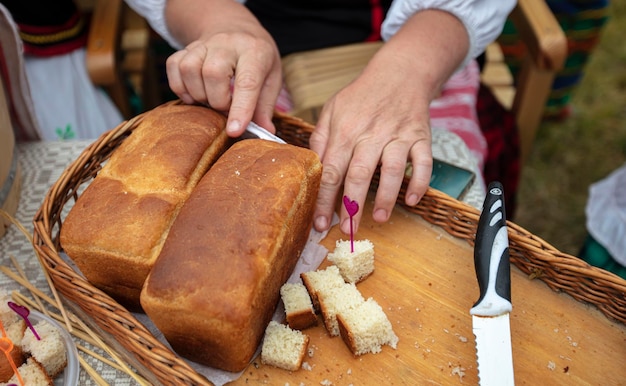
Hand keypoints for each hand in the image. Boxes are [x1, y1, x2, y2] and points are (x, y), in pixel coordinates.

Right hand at [165, 17, 281, 134]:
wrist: (236, 28)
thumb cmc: (256, 59)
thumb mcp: (271, 79)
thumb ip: (265, 107)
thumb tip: (264, 131)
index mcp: (255, 51)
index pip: (247, 82)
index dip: (240, 109)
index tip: (234, 130)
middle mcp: (228, 43)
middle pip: (213, 74)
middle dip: (217, 101)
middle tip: (226, 107)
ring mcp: (204, 43)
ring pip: (189, 70)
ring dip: (198, 94)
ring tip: (211, 99)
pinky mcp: (187, 46)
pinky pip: (174, 66)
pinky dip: (180, 86)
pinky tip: (194, 92)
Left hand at [308, 9, 467, 233]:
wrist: (400, 73)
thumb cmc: (362, 95)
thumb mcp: (332, 109)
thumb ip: (320, 139)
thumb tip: (311, 166)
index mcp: (345, 131)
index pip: (330, 170)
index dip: (324, 199)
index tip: (319, 222)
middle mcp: (371, 134)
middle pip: (359, 174)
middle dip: (352, 205)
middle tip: (348, 230)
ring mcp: (398, 135)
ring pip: (392, 170)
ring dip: (387, 197)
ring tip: (380, 218)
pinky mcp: (420, 137)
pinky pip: (423, 162)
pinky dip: (420, 182)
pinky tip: (412, 200)